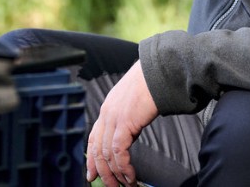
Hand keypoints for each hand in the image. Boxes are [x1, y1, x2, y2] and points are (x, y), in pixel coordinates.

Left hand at [86, 61, 158, 185]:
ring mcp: (113, 118)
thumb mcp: (132, 102)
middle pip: (97, 150)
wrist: (158, 73)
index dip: (91, 159)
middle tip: (109, 186)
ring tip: (124, 185)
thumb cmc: (150, 84)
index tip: (91, 174)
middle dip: (102, 172)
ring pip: (107, 154)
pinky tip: (130, 176)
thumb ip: (127, 117)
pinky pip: (119, 152)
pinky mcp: (124, 123)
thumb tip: (130, 133)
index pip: (93, 138)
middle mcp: (106, 114)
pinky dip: (124, 168)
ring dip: (116, 174)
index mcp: (107, 109)